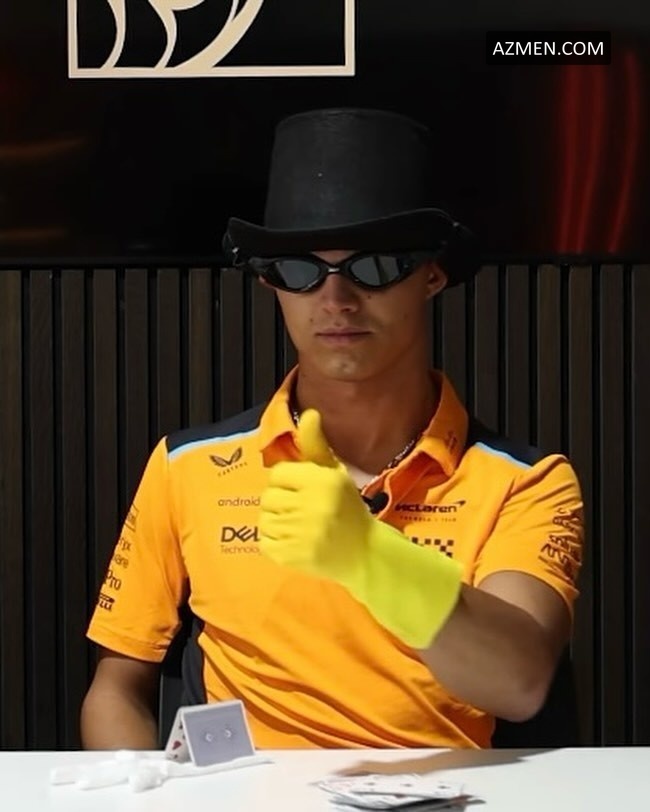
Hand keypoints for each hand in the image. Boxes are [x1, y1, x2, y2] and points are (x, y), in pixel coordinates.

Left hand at [259, 409, 462, 647]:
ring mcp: (302, 535)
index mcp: (321, 481)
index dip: (288, 482)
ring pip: (264, 520)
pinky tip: (296, 542)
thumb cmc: (347, 508)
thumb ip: (316, 443)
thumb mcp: (334, 472)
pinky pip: (265, 543)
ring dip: (277, 523)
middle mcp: (312, 506)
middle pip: (268, 498)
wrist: (365, 553)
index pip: (278, 474)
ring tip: (300, 527)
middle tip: (303, 511)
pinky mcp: (293, 557)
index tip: (304, 492)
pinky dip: (275, 543)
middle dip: (281, 503)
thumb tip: (308, 413)